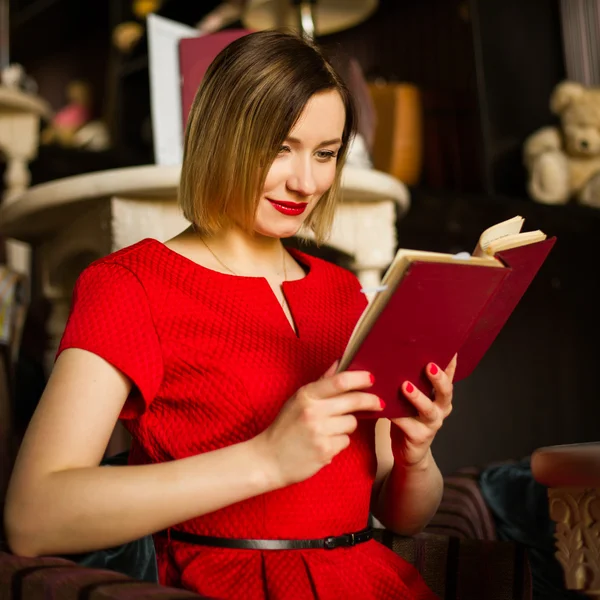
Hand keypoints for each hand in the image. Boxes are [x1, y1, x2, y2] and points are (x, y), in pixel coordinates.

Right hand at [254, 363, 383, 487]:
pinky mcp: (325, 450)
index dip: (360, 378)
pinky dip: (339, 442)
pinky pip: (346, 441)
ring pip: (352, 423)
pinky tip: (324, 443)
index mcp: (306, 395)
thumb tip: (340, 362)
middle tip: (379, 402)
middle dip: (371, 401)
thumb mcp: (298, 400)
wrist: (268, 460)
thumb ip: (321, 382)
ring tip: (330, 429)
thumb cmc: (284, 428)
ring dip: (347, 426)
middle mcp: (313, 411)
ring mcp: (319, 431)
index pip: (340, 381)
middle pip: (354, 401)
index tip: (372, 378)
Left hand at [390, 355, 456, 467]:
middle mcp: (440, 409)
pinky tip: (387, 409)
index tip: (450, 350)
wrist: (409, 452)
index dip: (451, 365)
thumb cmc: (409, 418)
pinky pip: (407, 425)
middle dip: (439, 379)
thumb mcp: (414, 398)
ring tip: (406, 385)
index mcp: (441, 397)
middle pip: (445, 392)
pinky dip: (397, 416)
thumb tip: (397, 356)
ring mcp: (431, 424)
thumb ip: (413, 381)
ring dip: (417, 397)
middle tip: (430, 366)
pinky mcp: (418, 437)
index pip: (449, 377)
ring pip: (428, 409)